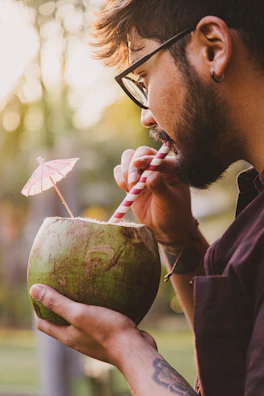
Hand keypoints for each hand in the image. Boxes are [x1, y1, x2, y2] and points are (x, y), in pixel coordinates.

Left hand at [30, 284, 156, 366]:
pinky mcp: (110, 335)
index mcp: (68, 336)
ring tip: (83, 289)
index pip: (44, 325)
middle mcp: (79, 340)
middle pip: (62, 323)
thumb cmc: (106, 331)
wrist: (134, 349)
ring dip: (79, 308)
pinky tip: (106, 296)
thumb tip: (33, 289)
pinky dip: (97, 309)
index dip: (38, 311)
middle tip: (60, 286)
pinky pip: (99, 320)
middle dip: (58, 308)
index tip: (39, 294)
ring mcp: (95, 339)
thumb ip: (57, 303)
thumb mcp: (79, 313)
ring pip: (82, 322)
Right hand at [114, 146, 194, 242]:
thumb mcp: (170, 203)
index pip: (159, 157)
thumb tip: (151, 176)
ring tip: (132, 188)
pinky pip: (120, 172)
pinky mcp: (132, 180)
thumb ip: (161, 188)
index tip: (137, 164)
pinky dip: (120, 179)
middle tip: (133, 182)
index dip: (148, 159)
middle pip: (141, 152)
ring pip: (128, 158)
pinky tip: (128, 191)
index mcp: (172, 168)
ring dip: (126, 171)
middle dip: (134, 165)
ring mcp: (143, 171)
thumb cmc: (173, 213)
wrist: (165, 226)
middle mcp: (157, 165)